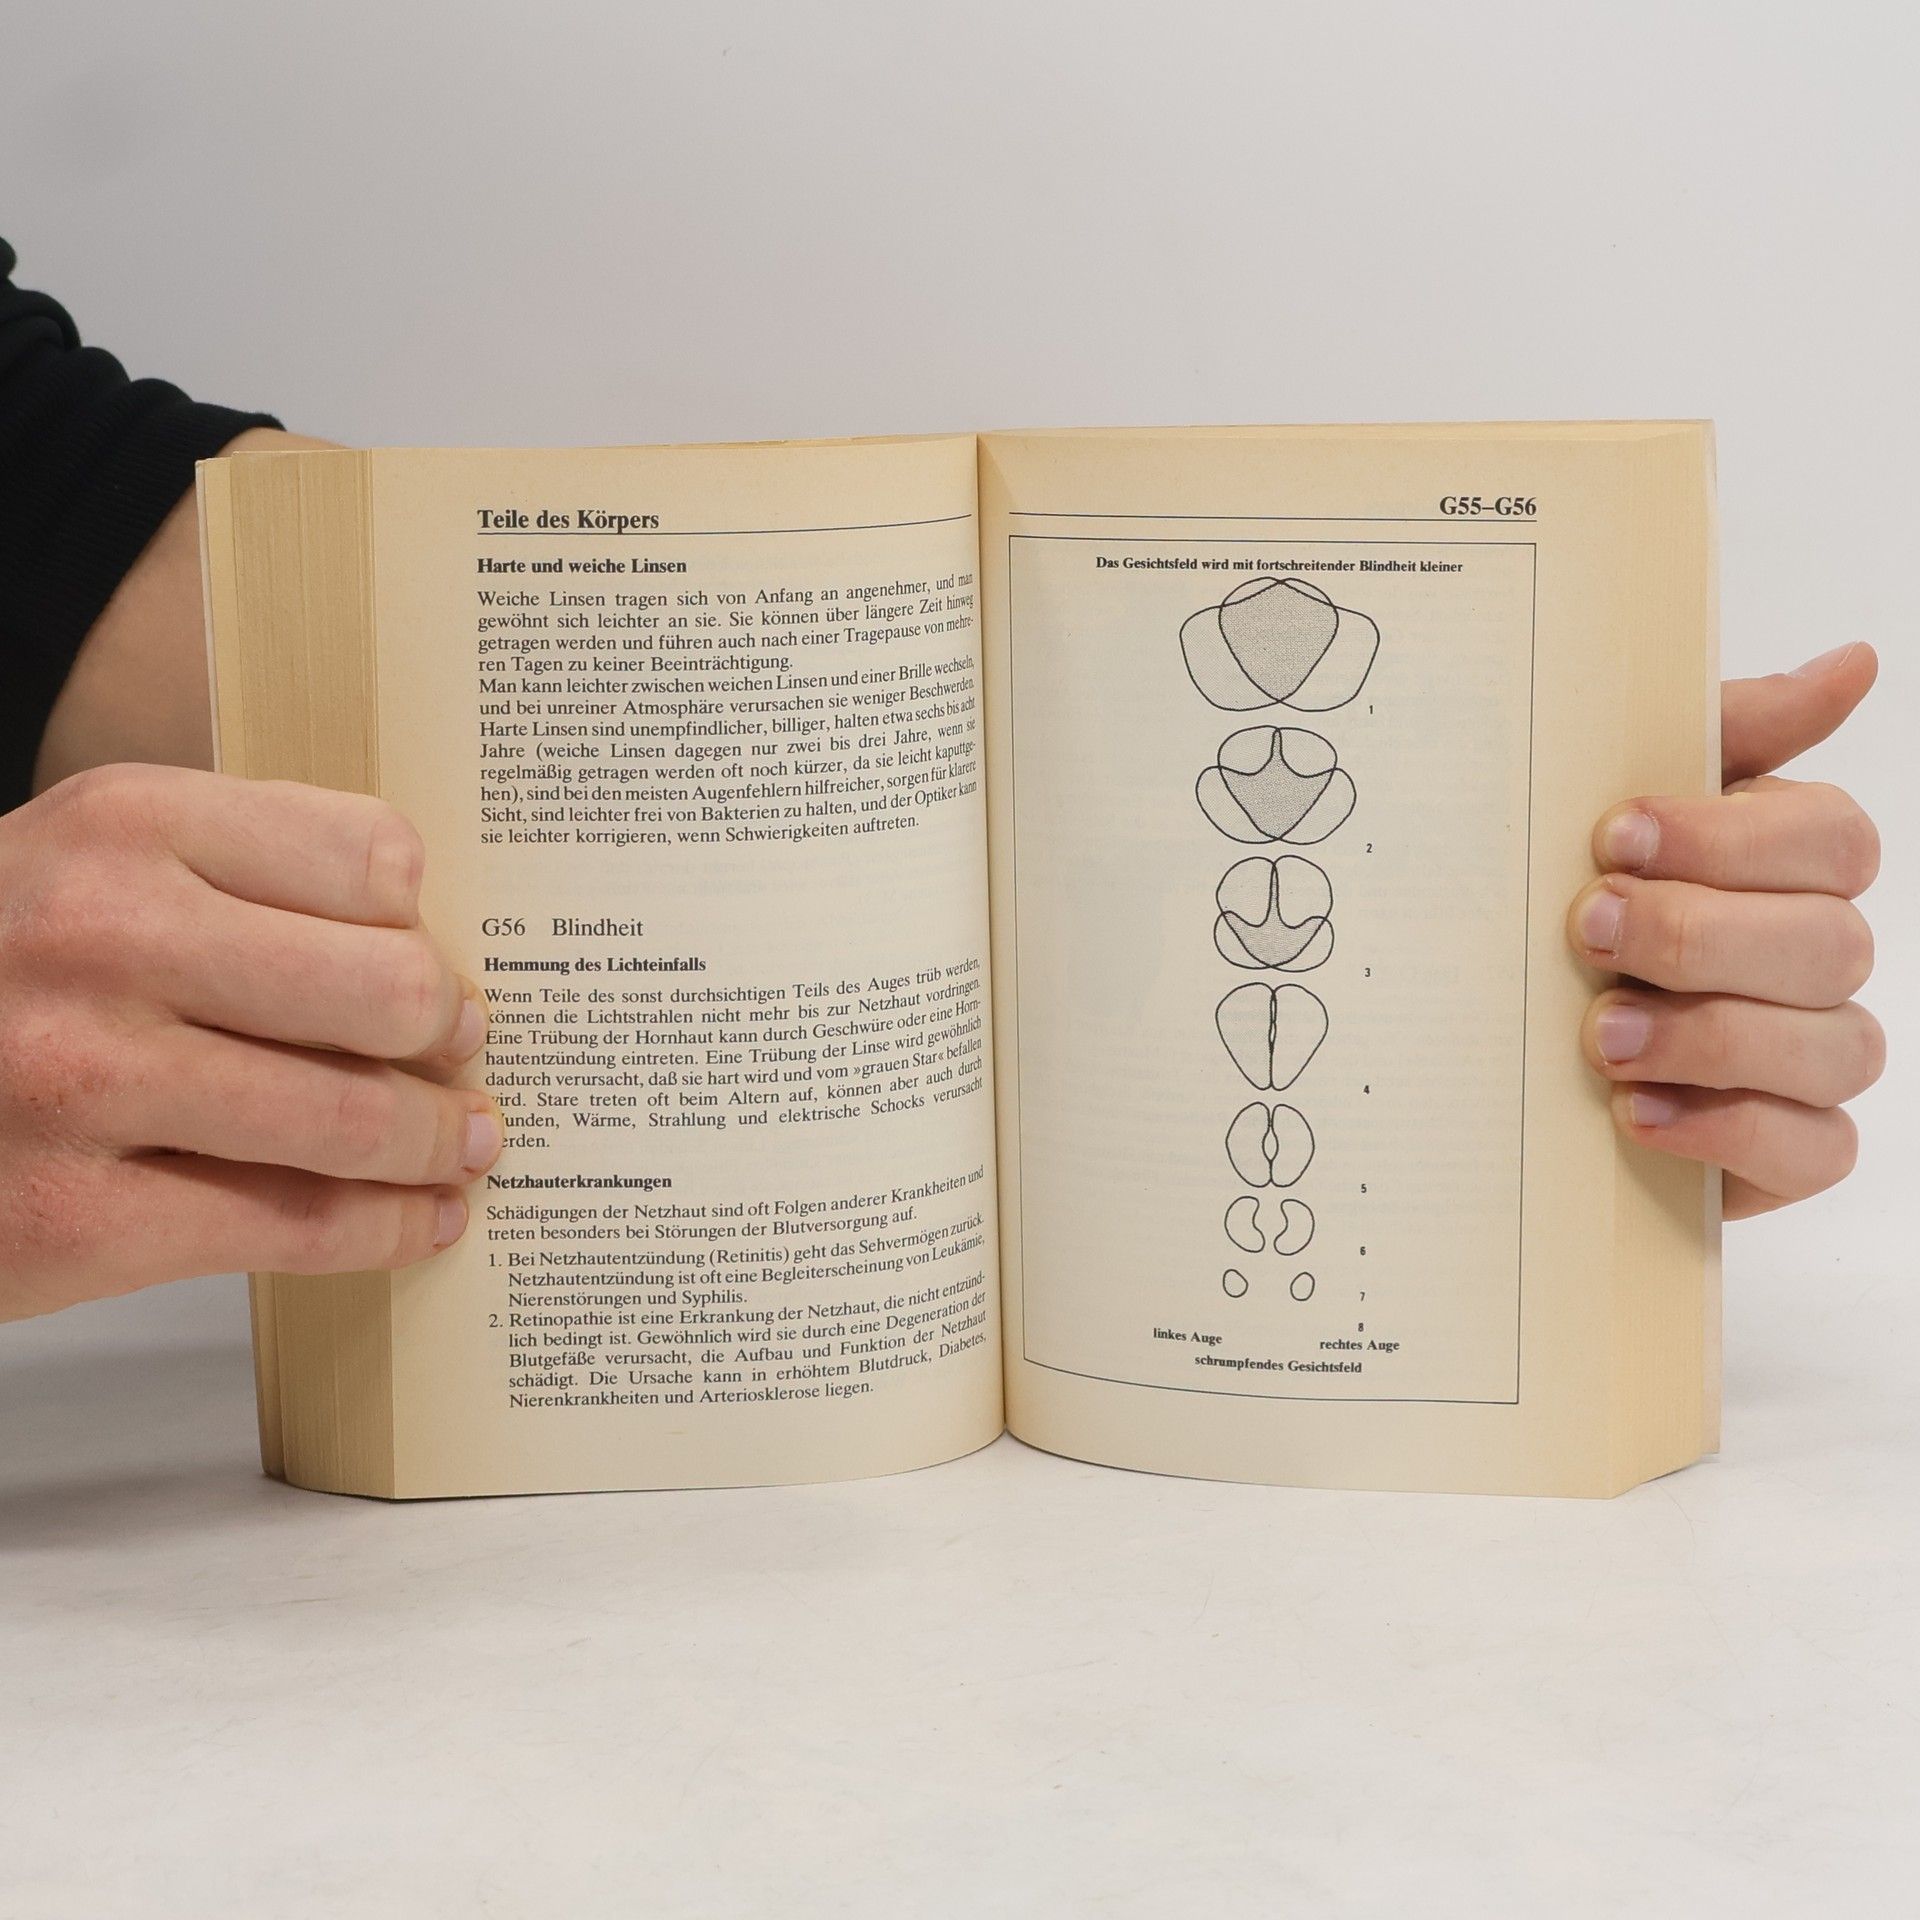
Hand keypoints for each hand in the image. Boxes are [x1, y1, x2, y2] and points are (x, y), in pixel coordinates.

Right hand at [0, 765, 498, 1319]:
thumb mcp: (89, 864)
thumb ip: (241, 875)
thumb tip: (428, 940)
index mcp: (126, 824)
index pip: (369, 855)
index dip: (419, 921)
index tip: (429, 960)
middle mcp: (105, 936)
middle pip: (386, 990)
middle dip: (449, 1035)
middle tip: (462, 1055)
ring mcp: (85, 1080)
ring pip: (354, 1119)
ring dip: (438, 1141)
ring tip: (464, 1144)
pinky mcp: (75, 1218)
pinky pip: (294, 1226)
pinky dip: (388, 1229)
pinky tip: (423, 1220)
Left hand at [1568, 644, 1881, 1217]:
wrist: (1500, 1043)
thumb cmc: (1571, 903)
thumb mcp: (1618, 806)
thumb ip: (1729, 733)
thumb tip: (1854, 663)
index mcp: (1786, 865)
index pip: (1829, 838)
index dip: (1727, 840)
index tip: (1610, 839)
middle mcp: (1817, 957)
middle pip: (1829, 942)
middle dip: (1696, 937)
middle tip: (1586, 933)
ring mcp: (1813, 1057)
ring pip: (1834, 1046)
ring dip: (1709, 1038)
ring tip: (1601, 1037)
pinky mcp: (1788, 1148)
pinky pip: (1816, 1148)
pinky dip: (1728, 1132)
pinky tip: (1636, 1113)